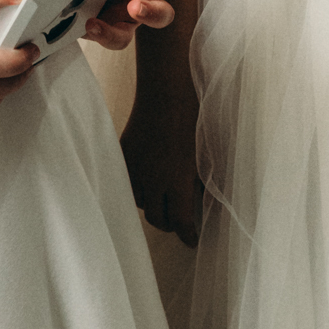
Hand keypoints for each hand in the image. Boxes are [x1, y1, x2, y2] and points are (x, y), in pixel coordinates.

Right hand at [122, 87, 201, 245]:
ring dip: (152, 205)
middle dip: (170, 223)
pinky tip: (146, 184)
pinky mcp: (124, 156)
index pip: (181, 222)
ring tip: (162, 199)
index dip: (188, 235)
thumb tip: (203, 202)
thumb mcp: (204, 153)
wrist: (166, 88)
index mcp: (178, 181)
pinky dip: (137, 189)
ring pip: (141, 204)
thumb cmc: (193, 116)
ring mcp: (136, 168)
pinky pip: (127, 185)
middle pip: (158, 219)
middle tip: (178, 220)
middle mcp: (154, 180)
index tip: (192, 240)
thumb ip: (201, 182)